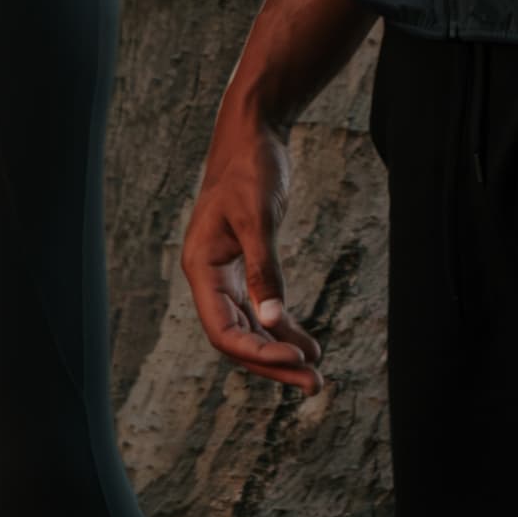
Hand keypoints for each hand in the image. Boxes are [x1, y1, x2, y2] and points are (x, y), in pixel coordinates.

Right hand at [180, 98, 321, 389]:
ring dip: (280, 350)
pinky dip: (282, 327)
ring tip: (317, 370)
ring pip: (250, 327)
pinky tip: (306, 341)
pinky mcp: (244, 266)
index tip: (295, 361)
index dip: (257, 352)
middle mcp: (208, 277)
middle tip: (314, 383)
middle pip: (237, 337)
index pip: (223, 329)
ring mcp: (225, 274)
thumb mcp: (259, 218)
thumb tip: (274, 322)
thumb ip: (264, 270)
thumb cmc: (251, 168)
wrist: (253, 133)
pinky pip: (260, 309)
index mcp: (201, 268)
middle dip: (273, 362)